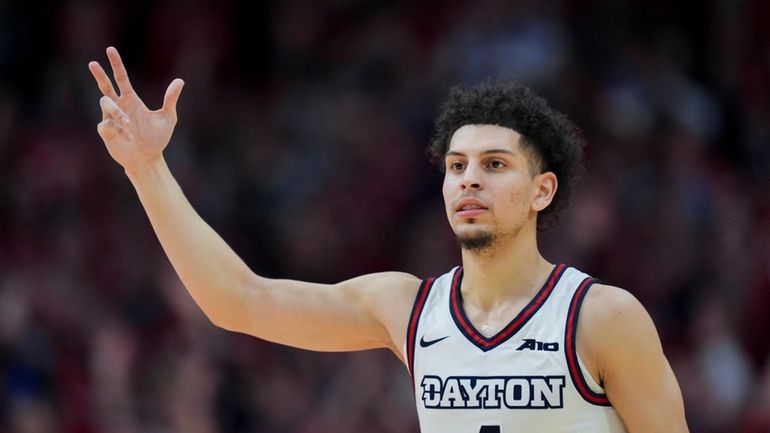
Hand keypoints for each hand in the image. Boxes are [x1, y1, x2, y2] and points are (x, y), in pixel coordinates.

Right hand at [89, 46, 183, 172]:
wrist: (148, 158)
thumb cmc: (157, 138)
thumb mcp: (168, 117)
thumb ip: (171, 99)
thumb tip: (180, 81)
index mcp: (131, 100)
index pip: (121, 78)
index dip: (116, 64)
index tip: (110, 50)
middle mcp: (119, 106)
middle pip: (105, 86)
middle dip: (99, 75)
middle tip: (93, 63)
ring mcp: (110, 118)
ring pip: (105, 103)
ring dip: (116, 110)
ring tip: (128, 122)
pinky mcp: (106, 131)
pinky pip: (106, 124)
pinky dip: (118, 128)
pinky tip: (128, 137)